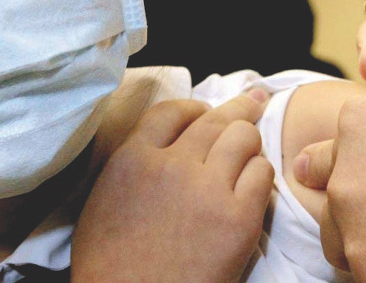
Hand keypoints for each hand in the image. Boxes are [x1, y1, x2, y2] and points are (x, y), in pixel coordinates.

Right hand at [71, 92, 273, 282]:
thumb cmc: (109, 264)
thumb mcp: (102, 199)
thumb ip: (131, 163)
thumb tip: (159, 143)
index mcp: (133, 158)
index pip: (172, 111)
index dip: (194, 108)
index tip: (204, 112)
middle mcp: (171, 164)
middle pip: (215, 119)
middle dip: (238, 108)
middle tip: (253, 101)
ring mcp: (207, 189)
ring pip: (244, 138)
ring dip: (249, 142)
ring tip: (250, 150)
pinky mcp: (238, 218)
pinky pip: (262, 174)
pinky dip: (261, 173)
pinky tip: (254, 183)